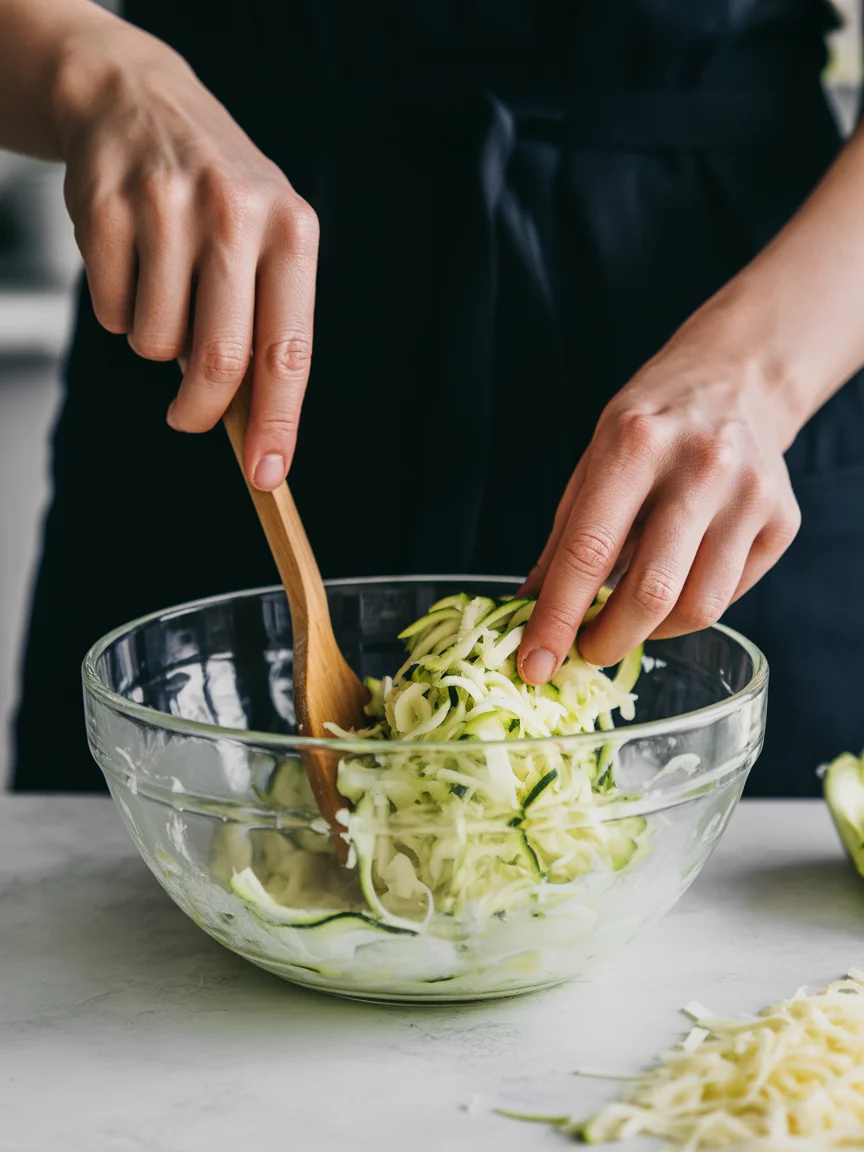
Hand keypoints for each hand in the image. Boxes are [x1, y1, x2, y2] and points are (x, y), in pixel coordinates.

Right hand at [57, 30, 317, 489]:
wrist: (139, 99)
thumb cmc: (219, 195)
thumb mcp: (267, 240)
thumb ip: (267, 324)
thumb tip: (256, 427)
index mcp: (292, 232)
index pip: (288, 351)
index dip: (277, 423)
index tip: (267, 476)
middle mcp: (236, 214)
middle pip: (219, 359)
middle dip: (200, 410)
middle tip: (188, 419)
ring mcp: (166, 206)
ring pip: (156, 342)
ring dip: (156, 346)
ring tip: (165, 297)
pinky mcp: (105, 206)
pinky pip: (110, 311)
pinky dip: (120, 312)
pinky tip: (132, 268)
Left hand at [517, 308, 801, 681]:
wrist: (737, 378)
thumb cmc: (651, 424)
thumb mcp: (593, 460)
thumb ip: (564, 538)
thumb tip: (530, 611)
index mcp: (635, 444)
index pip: (590, 552)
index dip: (557, 619)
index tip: (534, 664)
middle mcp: (701, 466)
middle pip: (651, 592)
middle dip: (607, 641)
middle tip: (585, 652)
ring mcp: (750, 495)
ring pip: (698, 608)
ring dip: (651, 634)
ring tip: (628, 619)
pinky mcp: (783, 520)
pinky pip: (730, 594)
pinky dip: (691, 606)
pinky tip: (676, 580)